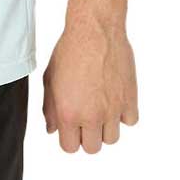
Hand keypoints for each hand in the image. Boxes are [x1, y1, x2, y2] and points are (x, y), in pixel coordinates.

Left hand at [42, 16, 138, 153]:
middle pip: (92, 148)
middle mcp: (92, 116)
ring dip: (105, 127)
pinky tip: (115, 99)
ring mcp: (113, 109)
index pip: (70, 148)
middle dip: (87, 135)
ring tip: (100, 107)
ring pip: (112, 139)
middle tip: (85, 117)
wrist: (95, 30)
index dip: (69, 137)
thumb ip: (49, 108)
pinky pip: (130, 121)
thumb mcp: (50, 79)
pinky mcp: (130, 99)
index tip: (70, 126)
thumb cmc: (69, 51)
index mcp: (69, 113)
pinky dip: (124, 114)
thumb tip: (52, 129)